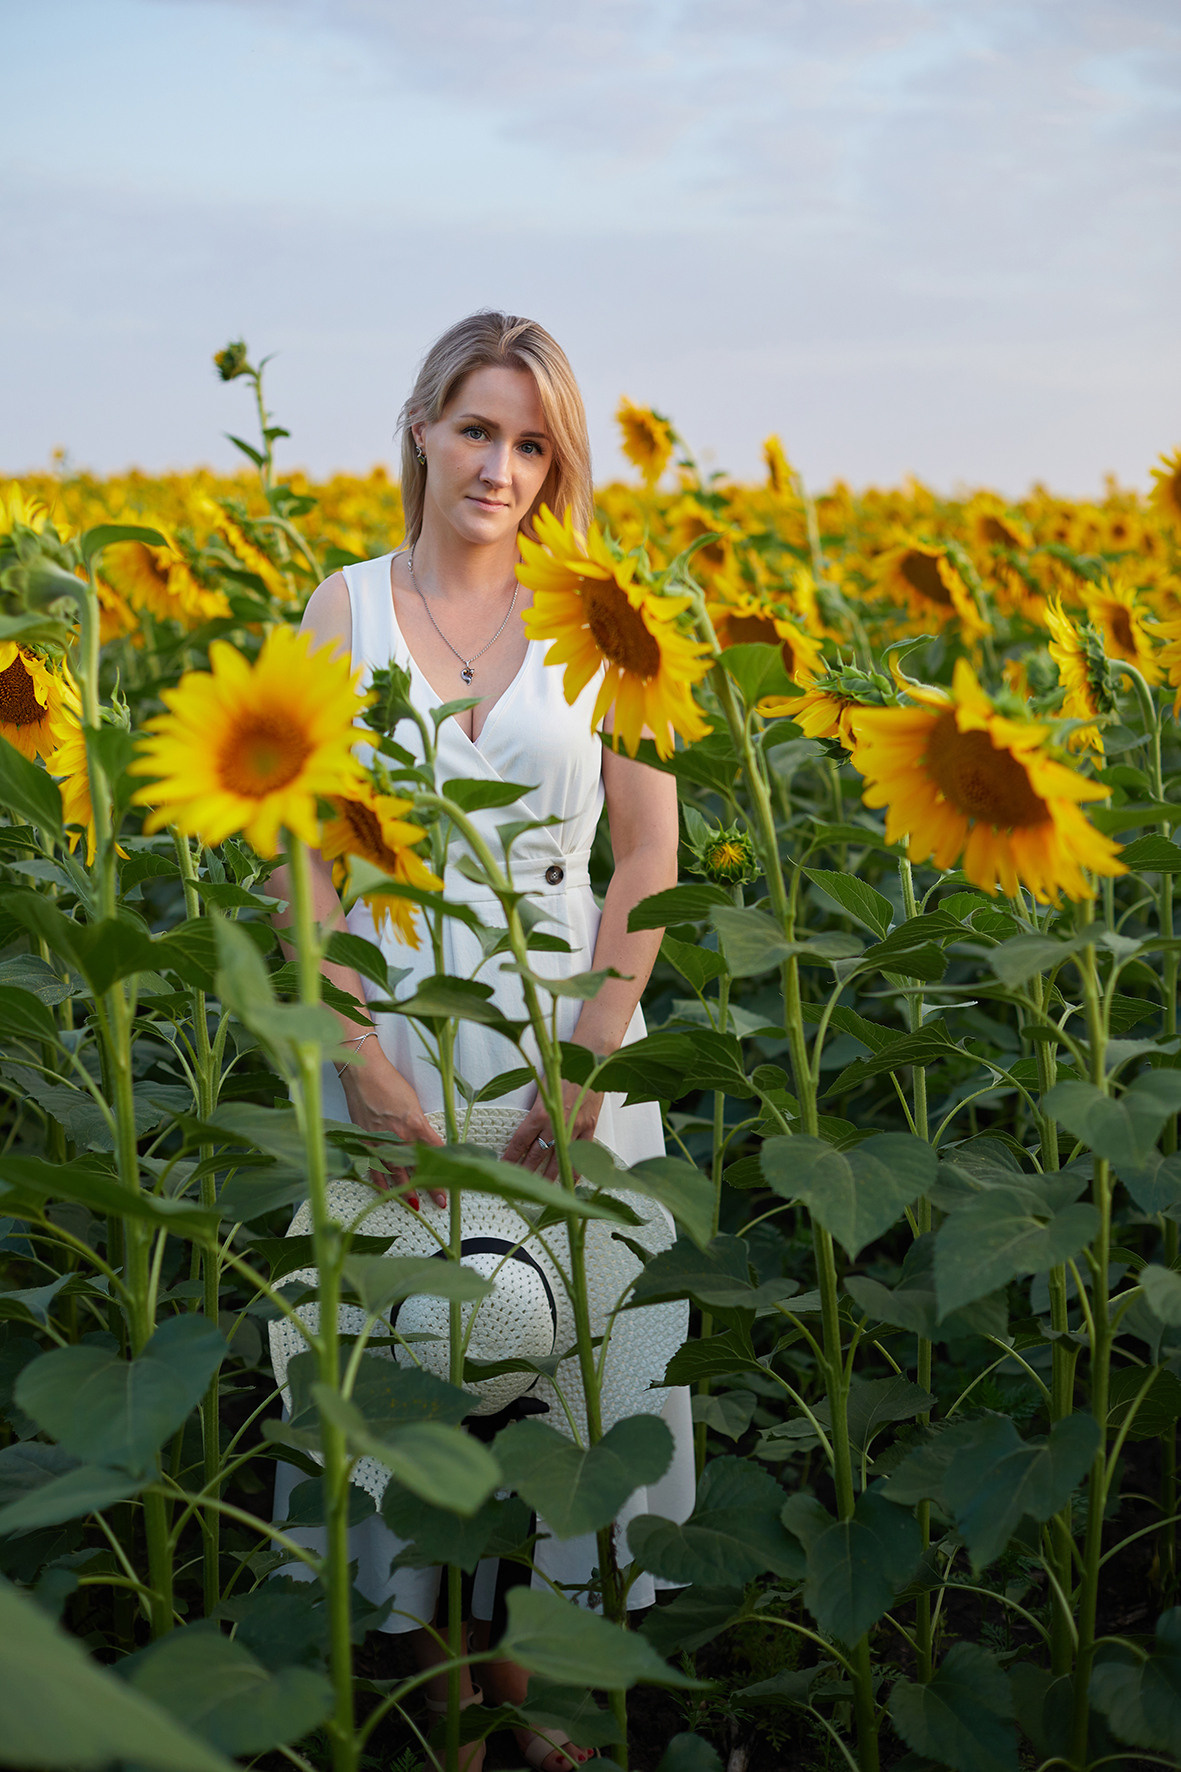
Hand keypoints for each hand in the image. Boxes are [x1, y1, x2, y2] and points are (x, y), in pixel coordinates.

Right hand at [339, 1045, 446, 1207]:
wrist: (363, 1073)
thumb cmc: (390, 1083)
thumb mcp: (413, 1103)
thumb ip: (420, 1124)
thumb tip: (427, 1140)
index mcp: (416, 1124)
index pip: (437, 1151)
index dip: (446, 1168)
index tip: (454, 1181)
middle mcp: (400, 1136)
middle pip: (418, 1167)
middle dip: (430, 1186)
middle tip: (440, 1202)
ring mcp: (381, 1141)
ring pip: (396, 1172)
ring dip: (406, 1190)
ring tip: (415, 1205)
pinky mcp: (365, 1141)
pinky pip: (373, 1166)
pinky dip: (380, 1181)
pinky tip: (385, 1192)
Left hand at [502, 1080, 603, 1182]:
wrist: (591, 1061)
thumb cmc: (564, 1071)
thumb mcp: (542, 1088)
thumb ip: (534, 1111)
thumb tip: (525, 1133)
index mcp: (540, 1112)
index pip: (520, 1141)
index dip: (511, 1156)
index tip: (503, 1166)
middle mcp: (555, 1122)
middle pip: (536, 1154)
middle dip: (526, 1171)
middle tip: (518, 1185)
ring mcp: (574, 1127)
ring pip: (558, 1158)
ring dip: (548, 1176)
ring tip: (541, 1190)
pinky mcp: (589, 1128)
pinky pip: (581, 1154)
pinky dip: (575, 1169)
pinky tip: (569, 1181)